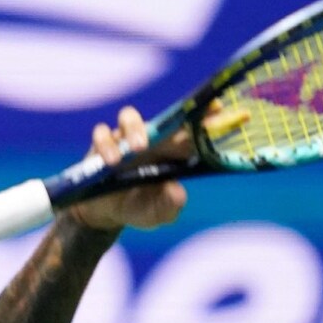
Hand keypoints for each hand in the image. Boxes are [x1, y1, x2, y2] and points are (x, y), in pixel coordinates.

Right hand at [68, 103, 245, 231]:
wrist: (105, 214)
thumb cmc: (139, 208)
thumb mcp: (157, 214)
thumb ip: (169, 207)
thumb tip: (177, 192)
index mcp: (170, 153)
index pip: (191, 131)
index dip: (206, 119)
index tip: (222, 108)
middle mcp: (150, 140)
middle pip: (163, 118)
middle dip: (175, 114)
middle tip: (182, 123)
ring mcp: (124, 140)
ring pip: (129, 118)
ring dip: (134, 129)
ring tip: (137, 148)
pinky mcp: (100, 146)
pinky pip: (102, 134)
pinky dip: (107, 144)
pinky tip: (111, 162)